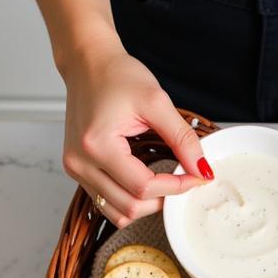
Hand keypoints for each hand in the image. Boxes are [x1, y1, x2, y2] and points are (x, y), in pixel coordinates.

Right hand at [60, 42, 210, 225]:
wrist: (88, 64)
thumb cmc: (116, 76)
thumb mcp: (157, 101)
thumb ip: (182, 138)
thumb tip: (202, 170)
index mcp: (97, 144)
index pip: (143, 186)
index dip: (175, 187)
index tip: (196, 178)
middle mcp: (80, 162)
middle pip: (130, 206)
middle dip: (162, 199)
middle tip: (182, 181)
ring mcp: (75, 170)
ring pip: (118, 213)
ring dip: (146, 206)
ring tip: (164, 185)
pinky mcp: (77, 171)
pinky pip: (107, 204)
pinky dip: (129, 202)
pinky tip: (145, 184)